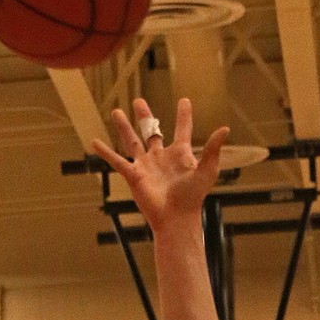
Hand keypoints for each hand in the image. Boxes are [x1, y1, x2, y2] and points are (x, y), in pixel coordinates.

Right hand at [92, 97, 229, 231]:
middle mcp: (161, 157)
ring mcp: (146, 166)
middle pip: (151, 131)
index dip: (183, 116)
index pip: (182, 130)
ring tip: (116, 111)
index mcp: (180, 154)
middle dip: (145, 116)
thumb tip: (225, 128)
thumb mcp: (206, 170)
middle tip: (139, 101)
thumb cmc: (193, 198)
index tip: (184, 101)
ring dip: (124, 127)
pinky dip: (105, 152)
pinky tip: (94, 142)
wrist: (176, 218)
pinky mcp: (134, 175)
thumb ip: (213, 149)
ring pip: (132, 141)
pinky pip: (117, 161)